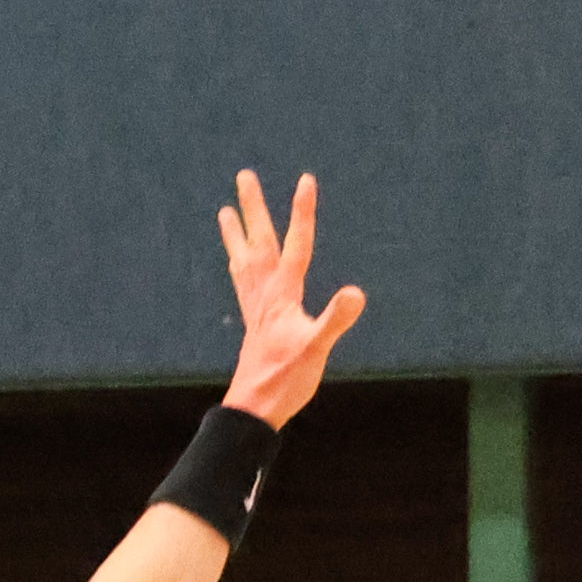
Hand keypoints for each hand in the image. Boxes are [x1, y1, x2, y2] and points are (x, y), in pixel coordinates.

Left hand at [217, 172, 367, 426]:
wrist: (256, 405)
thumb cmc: (287, 379)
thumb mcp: (316, 349)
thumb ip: (335, 320)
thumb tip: (356, 293)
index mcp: (283, 293)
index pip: (297, 243)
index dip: (302, 211)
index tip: (306, 179)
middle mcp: (265, 293)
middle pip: (260, 240)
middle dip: (254, 208)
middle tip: (244, 176)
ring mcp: (255, 306)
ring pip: (244, 258)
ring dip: (236, 233)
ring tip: (225, 211)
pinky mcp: (253, 321)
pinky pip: (241, 282)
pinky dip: (238, 265)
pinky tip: (236, 262)